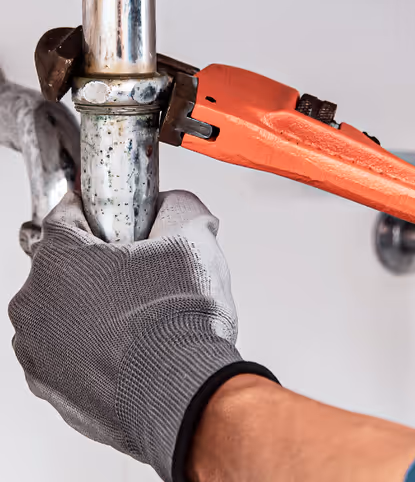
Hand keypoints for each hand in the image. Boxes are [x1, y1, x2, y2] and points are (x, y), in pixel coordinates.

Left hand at [9, 190, 269, 480]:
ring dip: (91, 308)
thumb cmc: (179, 322)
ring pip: (62, 311)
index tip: (123, 224)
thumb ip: (179, 208)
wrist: (183, 394)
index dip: (103, 214)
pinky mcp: (50, 390)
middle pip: (63, 265)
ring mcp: (37, 351)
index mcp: (59, 258)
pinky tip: (128, 349)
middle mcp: (34, 303)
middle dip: (98, 264)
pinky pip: (66, 354)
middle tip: (141, 274)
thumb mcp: (192, 238)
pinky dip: (90, 348)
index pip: (68, 214)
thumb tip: (175, 207)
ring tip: (139, 317)